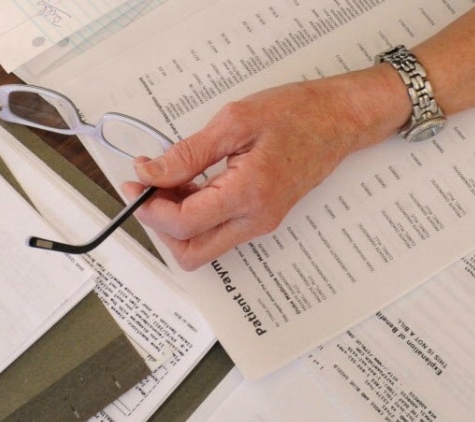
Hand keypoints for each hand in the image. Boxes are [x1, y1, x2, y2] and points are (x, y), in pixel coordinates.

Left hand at [123, 66, 407, 269]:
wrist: (338, 120)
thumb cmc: (297, 114)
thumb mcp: (234, 122)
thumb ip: (187, 153)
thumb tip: (150, 173)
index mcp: (249, 193)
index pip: (185, 223)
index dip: (151, 207)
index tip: (136, 183)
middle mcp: (256, 219)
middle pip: (191, 252)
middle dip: (161, 226)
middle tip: (149, 189)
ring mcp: (260, 223)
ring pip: (203, 246)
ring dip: (177, 222)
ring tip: (170, 180)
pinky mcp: (261, 219)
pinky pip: (218, 232)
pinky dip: (196, 215)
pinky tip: (190, 183)